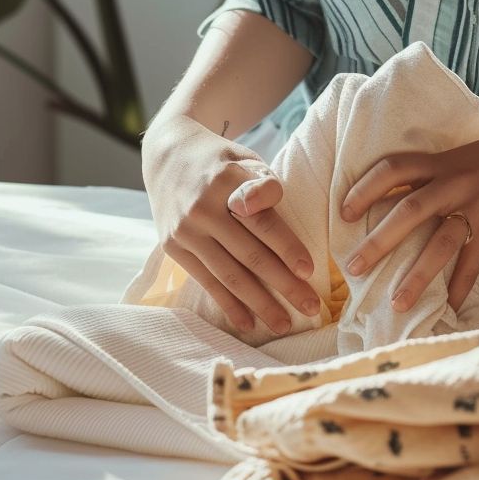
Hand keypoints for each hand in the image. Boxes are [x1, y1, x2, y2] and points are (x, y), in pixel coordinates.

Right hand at [142, 115, 319, 333]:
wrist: (167, 156)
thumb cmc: (221, 162)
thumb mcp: (245, 159)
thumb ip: (263, 183)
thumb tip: (272, 205)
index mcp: (226, 181)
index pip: (262, 221)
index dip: (287, 247)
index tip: (308, 270)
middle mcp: (202, 208)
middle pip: (250, 255)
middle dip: (284, 285)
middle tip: (311, 307)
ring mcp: (185, 230)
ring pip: (230, 275)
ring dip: (260, 304)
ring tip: (284, 323)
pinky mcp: (174, 248)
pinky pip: (207, 281)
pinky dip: (228, 305)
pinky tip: (248, 323)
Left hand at [339, 130, 478, 311]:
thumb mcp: (455, 159)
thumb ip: (425, 178)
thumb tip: (385, 205)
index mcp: (438, 162)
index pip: (393, 168)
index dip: (365, 187)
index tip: (343, 212)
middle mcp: (454, 181)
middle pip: (410, 209)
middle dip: (379, 241)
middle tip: (352, 267)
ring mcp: (477, 204)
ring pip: (441, 242)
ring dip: (417, 275)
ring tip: (396, 303)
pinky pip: (474, 261)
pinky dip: (459, 287)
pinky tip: (447, 307)